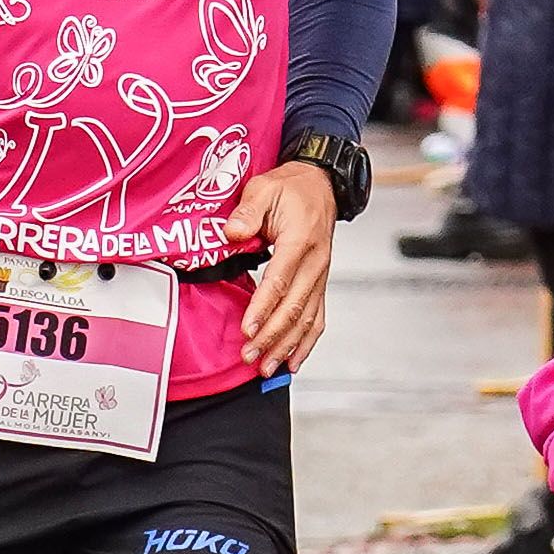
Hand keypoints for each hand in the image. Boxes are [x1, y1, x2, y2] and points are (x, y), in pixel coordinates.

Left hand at [230, 162, 338, 373]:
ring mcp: (320, 276)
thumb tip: (232, 232)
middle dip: (270, 336)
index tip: (247, 330)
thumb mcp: (264, 188)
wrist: (321, 185)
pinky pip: (317, 318)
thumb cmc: (289, 188)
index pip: (279, 281)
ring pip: (306, 319)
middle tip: (249, 356)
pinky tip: (293, 363)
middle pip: (293, 307)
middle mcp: (315, 263)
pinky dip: (306, 343)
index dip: (263, 308)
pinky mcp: (319, 284)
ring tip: (267, 368)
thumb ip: (247, 211)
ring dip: (286, 346)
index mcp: (299, 240)